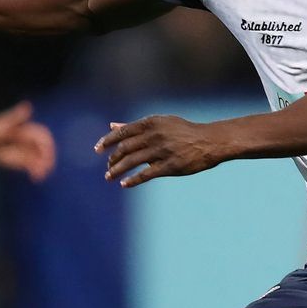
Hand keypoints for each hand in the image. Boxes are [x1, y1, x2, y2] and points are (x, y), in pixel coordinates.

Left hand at [0, 101, 55, 181]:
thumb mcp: (2, 124)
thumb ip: (15, 118)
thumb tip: (27, 107)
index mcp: (28, 130)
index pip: (45, 137)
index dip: (48, 147)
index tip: (45, 157)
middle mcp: (30, 139)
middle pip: (45, 150)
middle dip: (47, 160)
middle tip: (43, 171)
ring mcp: (27, 149)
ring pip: (40, 159)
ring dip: (42, 168)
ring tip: (38, 177)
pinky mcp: (22, 158)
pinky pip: (33, 165)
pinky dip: (36, 171)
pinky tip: (34, 177)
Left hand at [97, 115, 226, 186]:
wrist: (209, 141)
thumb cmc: (183, 132)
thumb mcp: (159, 124)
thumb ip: (134, 126)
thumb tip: (112, 126)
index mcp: (151, 123)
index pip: (122, 132)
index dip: (107, 141)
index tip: (97, 150)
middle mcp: (154, 135)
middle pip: (124, 148)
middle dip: (112, 159)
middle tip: (108, 168)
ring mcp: (162, 151)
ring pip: (132, 162)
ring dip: (117, 170)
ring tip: (109, 177)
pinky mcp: (170, 166)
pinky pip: (146, 174)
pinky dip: (133, 180)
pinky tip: (125, 184)